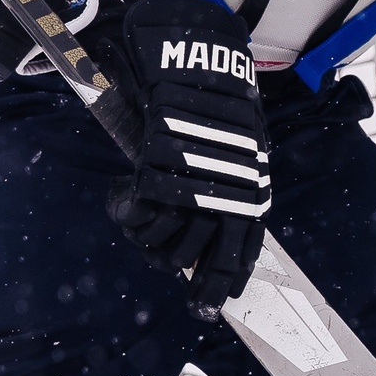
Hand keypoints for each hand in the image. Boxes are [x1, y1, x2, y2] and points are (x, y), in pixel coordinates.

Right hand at [103, 0, 269, 312]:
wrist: (196, 64)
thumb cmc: (216, 105)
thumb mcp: (236, 150)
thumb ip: (226, 187)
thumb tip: (211, 229)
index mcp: (252, 193)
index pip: (240, 256)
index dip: (220, 288)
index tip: (205, 311)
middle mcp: (229, 199)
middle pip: (198, 262)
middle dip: (180, 269)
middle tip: (164, 260)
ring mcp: (194, 191)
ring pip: (166, 247)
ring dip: (146, 238)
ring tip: (138, 215)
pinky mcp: (161, 178)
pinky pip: (140, 220)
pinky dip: (127, 213)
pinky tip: (122, 194)